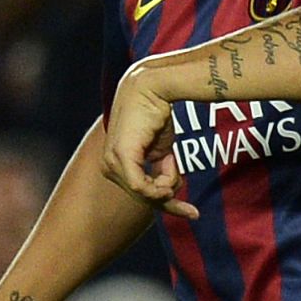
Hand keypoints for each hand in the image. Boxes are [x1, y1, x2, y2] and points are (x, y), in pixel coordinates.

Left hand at [102, 63, 197, 218]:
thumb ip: (161, 169)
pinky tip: (170, 170)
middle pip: (144, 198)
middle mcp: (108, 165)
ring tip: (172, 159)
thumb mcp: (160, 147)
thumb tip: (170, 188)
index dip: (165, 205)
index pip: (140, 192)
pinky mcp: (122, 157)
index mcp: (115, 163)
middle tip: (192, 211)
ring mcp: (113, 162)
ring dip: (168, 182)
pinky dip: (161, 185)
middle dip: (170, 201)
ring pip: (147, 194)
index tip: (191, 214)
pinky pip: (143, 187)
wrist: (153, 86)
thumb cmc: (156, 113)